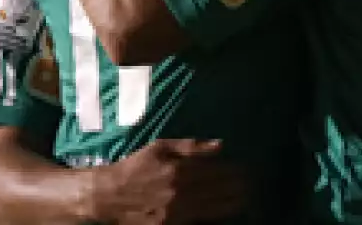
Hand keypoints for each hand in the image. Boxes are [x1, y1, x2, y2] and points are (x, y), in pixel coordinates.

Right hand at [96, 139, 245, 224]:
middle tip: (252, 185)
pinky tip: (225, 212)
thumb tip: (220, 145)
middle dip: (239, 187)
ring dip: (232, 203)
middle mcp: (181, 192)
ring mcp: (176, 213)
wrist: (109, 196)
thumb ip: (191, 147)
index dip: (235, 172)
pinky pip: (199, 221)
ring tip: (246, 198)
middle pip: (219, 191)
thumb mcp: (160, 147)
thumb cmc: (136, 166)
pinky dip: (214, 216)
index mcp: (180, 170)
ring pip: (213, 208)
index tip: (247, 170)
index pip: (217, 171)